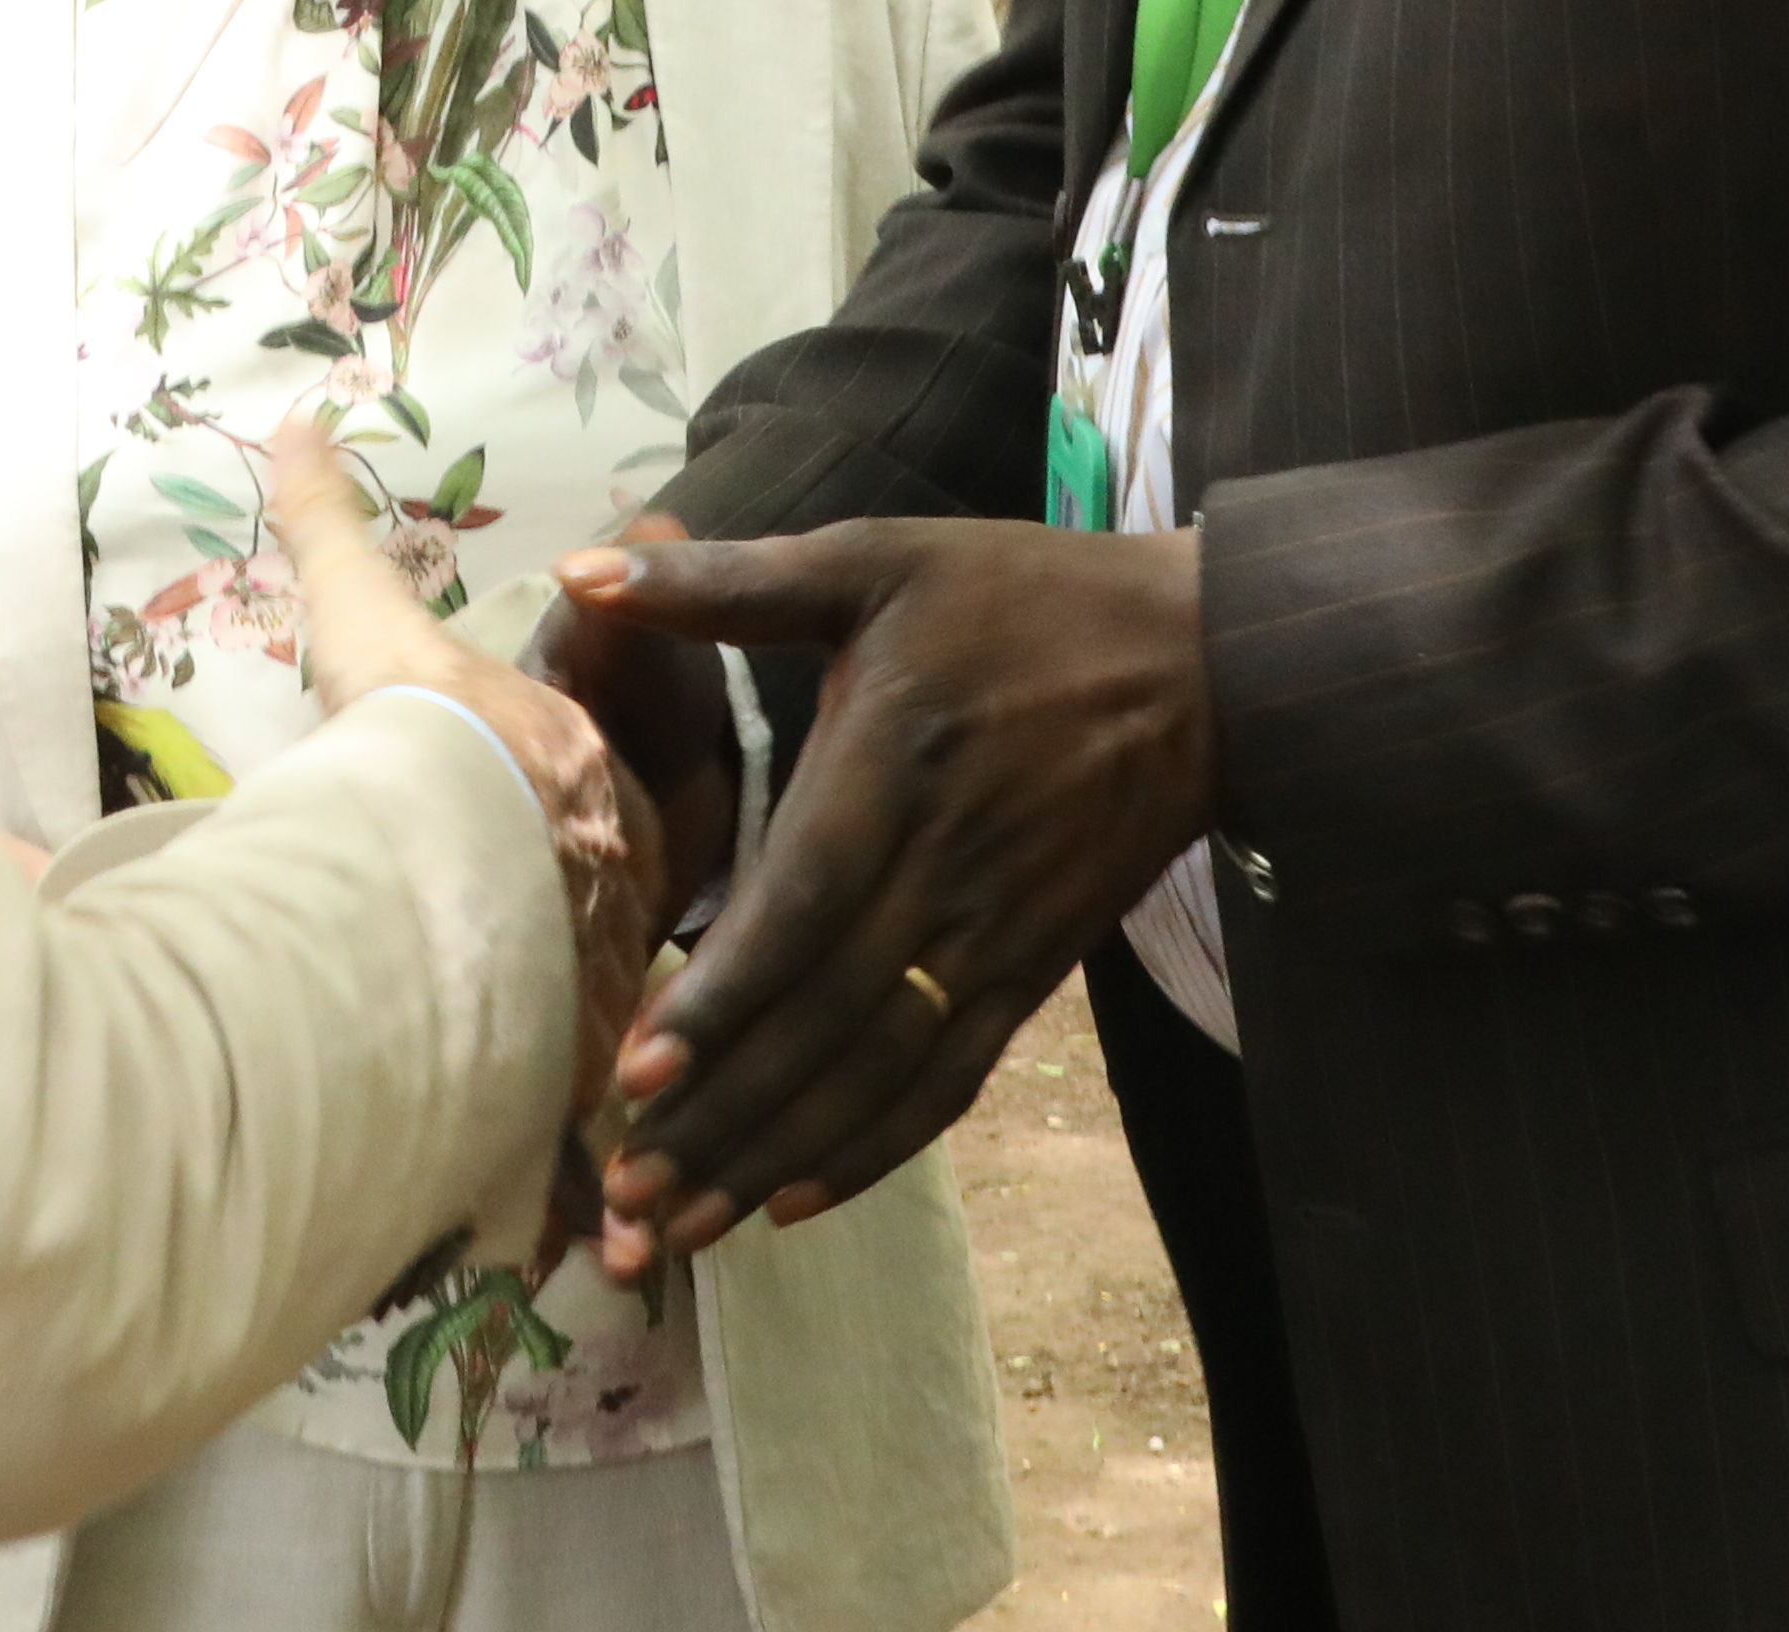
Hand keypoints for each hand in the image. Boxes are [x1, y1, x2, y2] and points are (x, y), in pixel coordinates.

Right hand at [258, 409, 666, 1229]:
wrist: (445, 826)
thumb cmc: (414, 725)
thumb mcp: (364, 619)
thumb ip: (329, 526)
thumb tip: (295, 420)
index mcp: (586, 798)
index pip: (604, 828)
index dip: (582, 860)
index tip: (553, 886)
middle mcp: (615, 898)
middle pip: (618, 950)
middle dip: (602, 997)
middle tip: (575, 1045)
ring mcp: (601, 990)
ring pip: (605, 1057)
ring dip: (593, 1113)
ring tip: (578, 1173)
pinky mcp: (572, 1077)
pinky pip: (579, 1143)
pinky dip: (572, 1196)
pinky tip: (565, 1244)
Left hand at [550, 517, 1212, 1275]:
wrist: (1206, 665)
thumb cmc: (1023, 600)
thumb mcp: (877, 559)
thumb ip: (726, 579)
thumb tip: (581, 571)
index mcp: (892, 771)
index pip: (801, 910)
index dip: (722, 1000)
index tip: (636, 1071)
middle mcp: (942, 876)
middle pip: (822, 1022)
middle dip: (719, 1117)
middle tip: (619, 1196)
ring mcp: (993, 940)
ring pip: (874, 1073)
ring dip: (775, 1155)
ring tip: (676, 1229)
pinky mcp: (1031, 976)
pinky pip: (947, 1082)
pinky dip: (873, 1150)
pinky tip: (794, 1202)